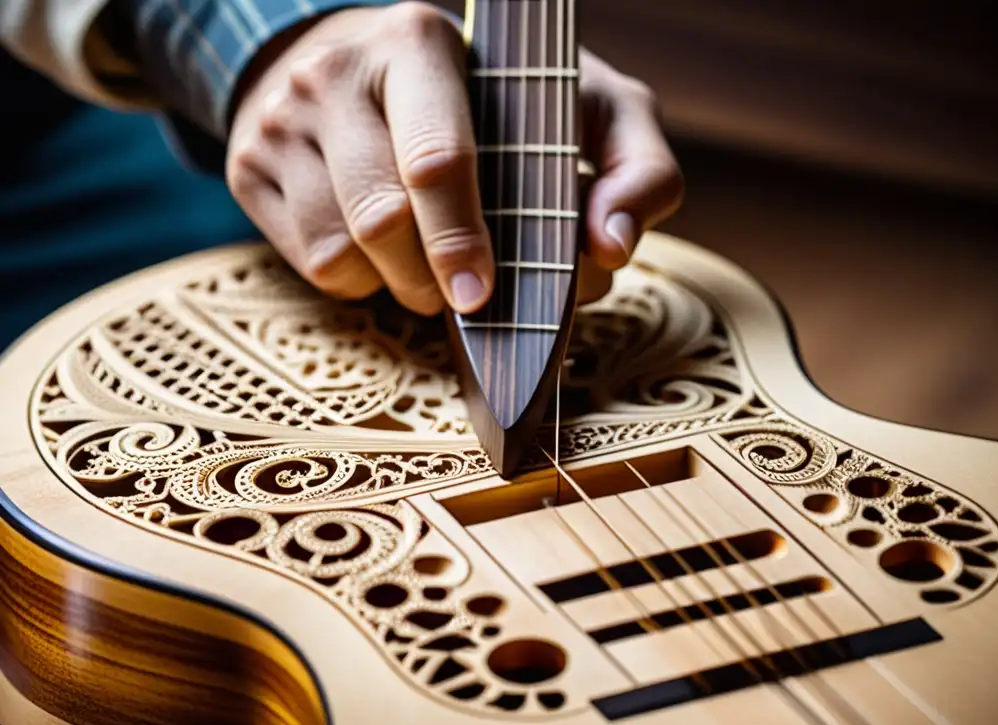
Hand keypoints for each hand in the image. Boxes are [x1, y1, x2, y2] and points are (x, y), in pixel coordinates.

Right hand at [226, 2, 682, 314]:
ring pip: (342, 251)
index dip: (462, 241)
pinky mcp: (248, 165)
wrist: (356, 61)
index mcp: (420, 43)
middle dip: (434, 278)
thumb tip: (611, 248)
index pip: (437, 161)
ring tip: (428, 264)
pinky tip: (382, 250)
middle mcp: (337, 72)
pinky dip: (359, 279)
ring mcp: (282, 120)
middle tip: (468, 290)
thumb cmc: (491, 99)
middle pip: (383, 220)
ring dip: (399, 284)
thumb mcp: (583, 107)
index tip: (483, 294)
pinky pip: (311, 264)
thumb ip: (635, 166)